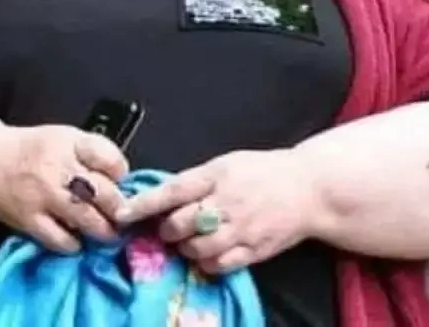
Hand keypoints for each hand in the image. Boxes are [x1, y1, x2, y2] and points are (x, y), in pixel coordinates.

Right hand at [0, 124, 129, 252]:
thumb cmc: (32, 150)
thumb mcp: (64, 138)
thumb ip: (92, 153)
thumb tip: (120, 179)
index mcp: (70, 142)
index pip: (108, 157)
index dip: (120, 171)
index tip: (121, 181)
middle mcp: (58, 166)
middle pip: (103, 191)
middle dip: (119, 208)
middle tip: (124, 216)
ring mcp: (43, 195)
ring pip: (87, 218)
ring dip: (103, 230)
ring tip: (108, 233)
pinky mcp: (29, 220)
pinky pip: (61, 239)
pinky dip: (74, 244)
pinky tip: (77, 240)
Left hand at [115, 148, 315, 274]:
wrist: (307, 190)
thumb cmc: (263, 171)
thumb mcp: (228, 163)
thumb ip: (199, 180)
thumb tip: (166, 195)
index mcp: (217, 174)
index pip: (173, 190)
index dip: (144, 204)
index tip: (121, 213)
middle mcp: (226, 202)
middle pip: (180, 224)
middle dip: (167, 228)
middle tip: (169, 225)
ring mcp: (240, 229)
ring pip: (195, 248)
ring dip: (185, 246)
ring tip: (189, 238)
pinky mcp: (253, 251)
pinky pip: (217, 265)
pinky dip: (206, 262)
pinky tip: (207, 252)